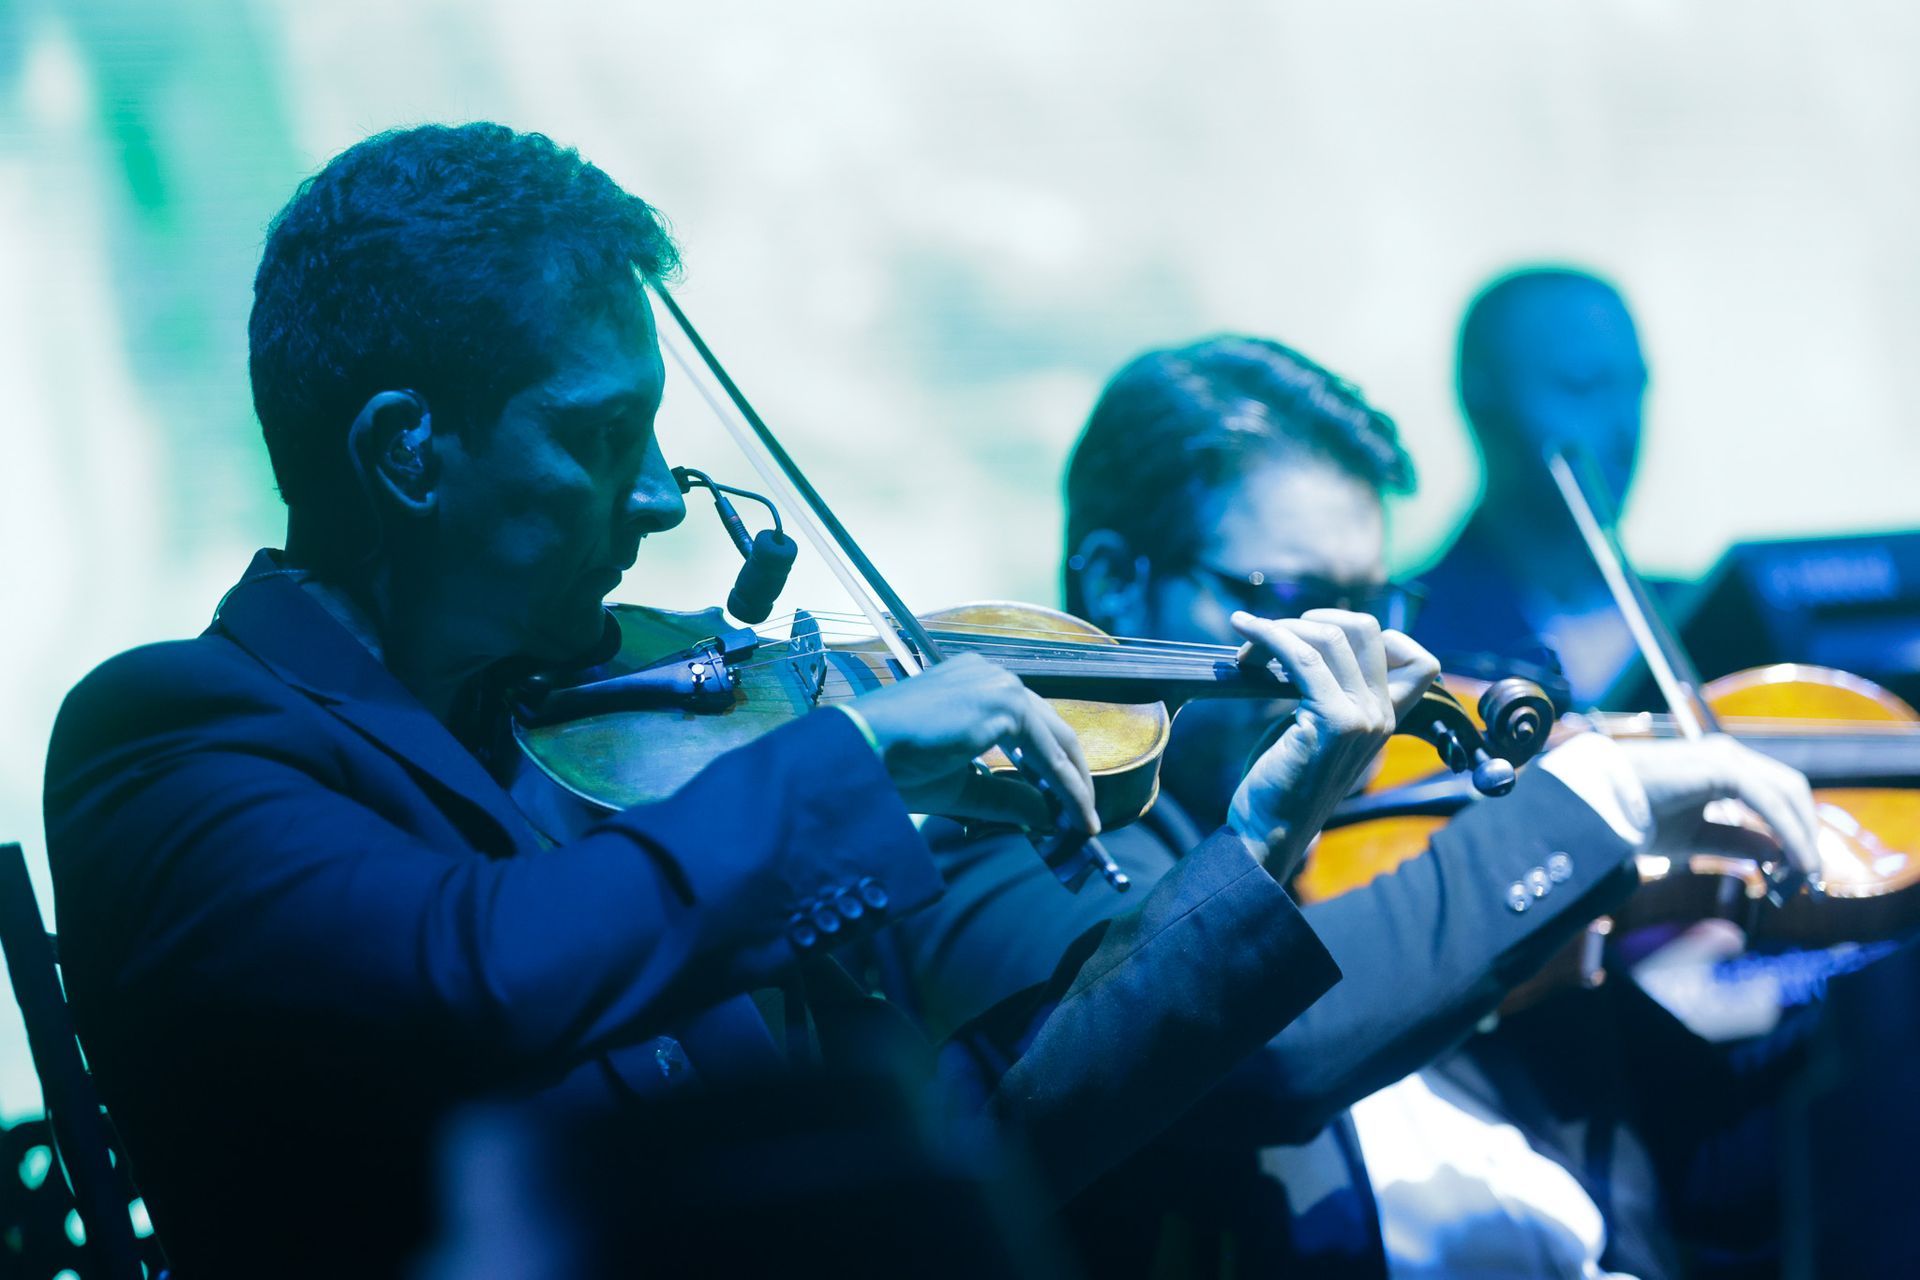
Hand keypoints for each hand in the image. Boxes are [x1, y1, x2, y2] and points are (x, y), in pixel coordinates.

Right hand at [848, 653, 1099, 833]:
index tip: (1060, 804)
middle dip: (1071, 775)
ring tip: (1081, 822)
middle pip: (1051, 729)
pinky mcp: (1004, 703)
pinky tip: (1071, 815)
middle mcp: (990, 676)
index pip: (1027, 727)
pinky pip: (1049, 752)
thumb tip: (1046, 816)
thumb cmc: (893, 766)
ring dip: (1073, 784)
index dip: (1049, 768)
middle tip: (1080, 816)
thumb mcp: (959, 786)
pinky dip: (1066, 786)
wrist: (863, 751)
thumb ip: (1005, 796)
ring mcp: (999, 685)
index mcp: (973, 686)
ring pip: (1056, 739)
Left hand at [1228, 610, 1440, 878]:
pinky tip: (1244, 630)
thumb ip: (1334, 692)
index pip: (1421, 661)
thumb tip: (1311, 640)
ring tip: (1249, 641)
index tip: (1325, 638)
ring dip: (1282, 627)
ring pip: (1331, 637)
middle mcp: (1383, 715)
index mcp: (1388, 718)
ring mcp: (1363, 718)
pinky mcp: (1333, 722)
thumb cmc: (1287, 780)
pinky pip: (1302, 657)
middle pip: (1368, 630)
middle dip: (1316, 619)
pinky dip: (1268, 635)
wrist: (1270, 831)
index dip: (1378, 634)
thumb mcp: (1324, 731)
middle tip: (1277, 636)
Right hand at [1616, 734, 1820, 875]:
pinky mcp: (1722, 768)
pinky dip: (1789, 833)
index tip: (1799, 873)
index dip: (1796, 831)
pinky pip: (1770, 802)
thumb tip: (1778, 855)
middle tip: (1809, 879)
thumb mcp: (1695, 839)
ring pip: (1788, 793)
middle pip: (1792, 791)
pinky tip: (1794, 862)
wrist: (1598, 804)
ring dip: (1803, 837)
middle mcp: (1729, 756)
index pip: (1778, 795)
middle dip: (1806, 834)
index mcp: (1722, 767)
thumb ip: (1736, 843)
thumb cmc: (1636, 818)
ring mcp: (1727, 757)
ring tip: (1805, 876)